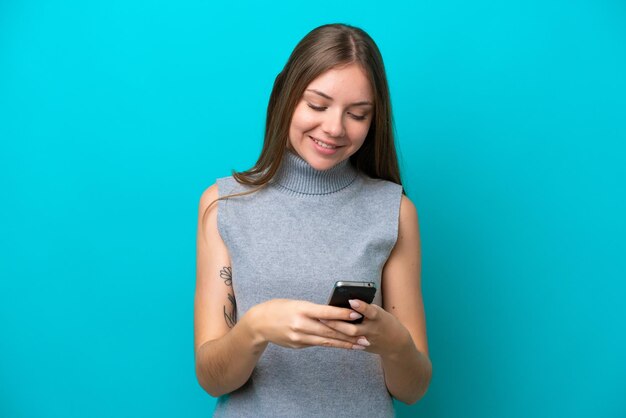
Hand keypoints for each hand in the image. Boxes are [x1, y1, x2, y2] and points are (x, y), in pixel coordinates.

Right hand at [247, 299, 367, 350]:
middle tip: (365, 336)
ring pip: (326, 340)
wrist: (258, 323)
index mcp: (301, 309)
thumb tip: (334, 314)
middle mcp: (301, 324)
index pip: (326, 312)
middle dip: (349, 334)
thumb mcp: (296, 303)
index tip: (357, 314)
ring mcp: (299, 337)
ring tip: (360, 345)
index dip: (342, 314)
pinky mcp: (298, 345)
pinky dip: (332, 344)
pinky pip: (318, 344)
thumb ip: (313, 309)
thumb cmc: (279, 308)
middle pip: (329, 330)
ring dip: (345, 344)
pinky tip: (343, 345)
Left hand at [320, 299, 410, 356]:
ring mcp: (366, 340)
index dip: (361, 306)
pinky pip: (348, 343)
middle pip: (353, 328)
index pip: (370, 311)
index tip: (351, 300)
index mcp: (378, 318)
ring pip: (348, 337)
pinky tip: (325, 332)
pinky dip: (338, 337)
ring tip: (322, 322)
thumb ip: (364, 309)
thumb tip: (344, 302)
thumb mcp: (378, 312)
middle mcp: (372, 330)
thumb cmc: (384, 321)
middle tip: (323, 316)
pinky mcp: (362, 347)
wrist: (395, 343)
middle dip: (338, 323)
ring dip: (335, 330)